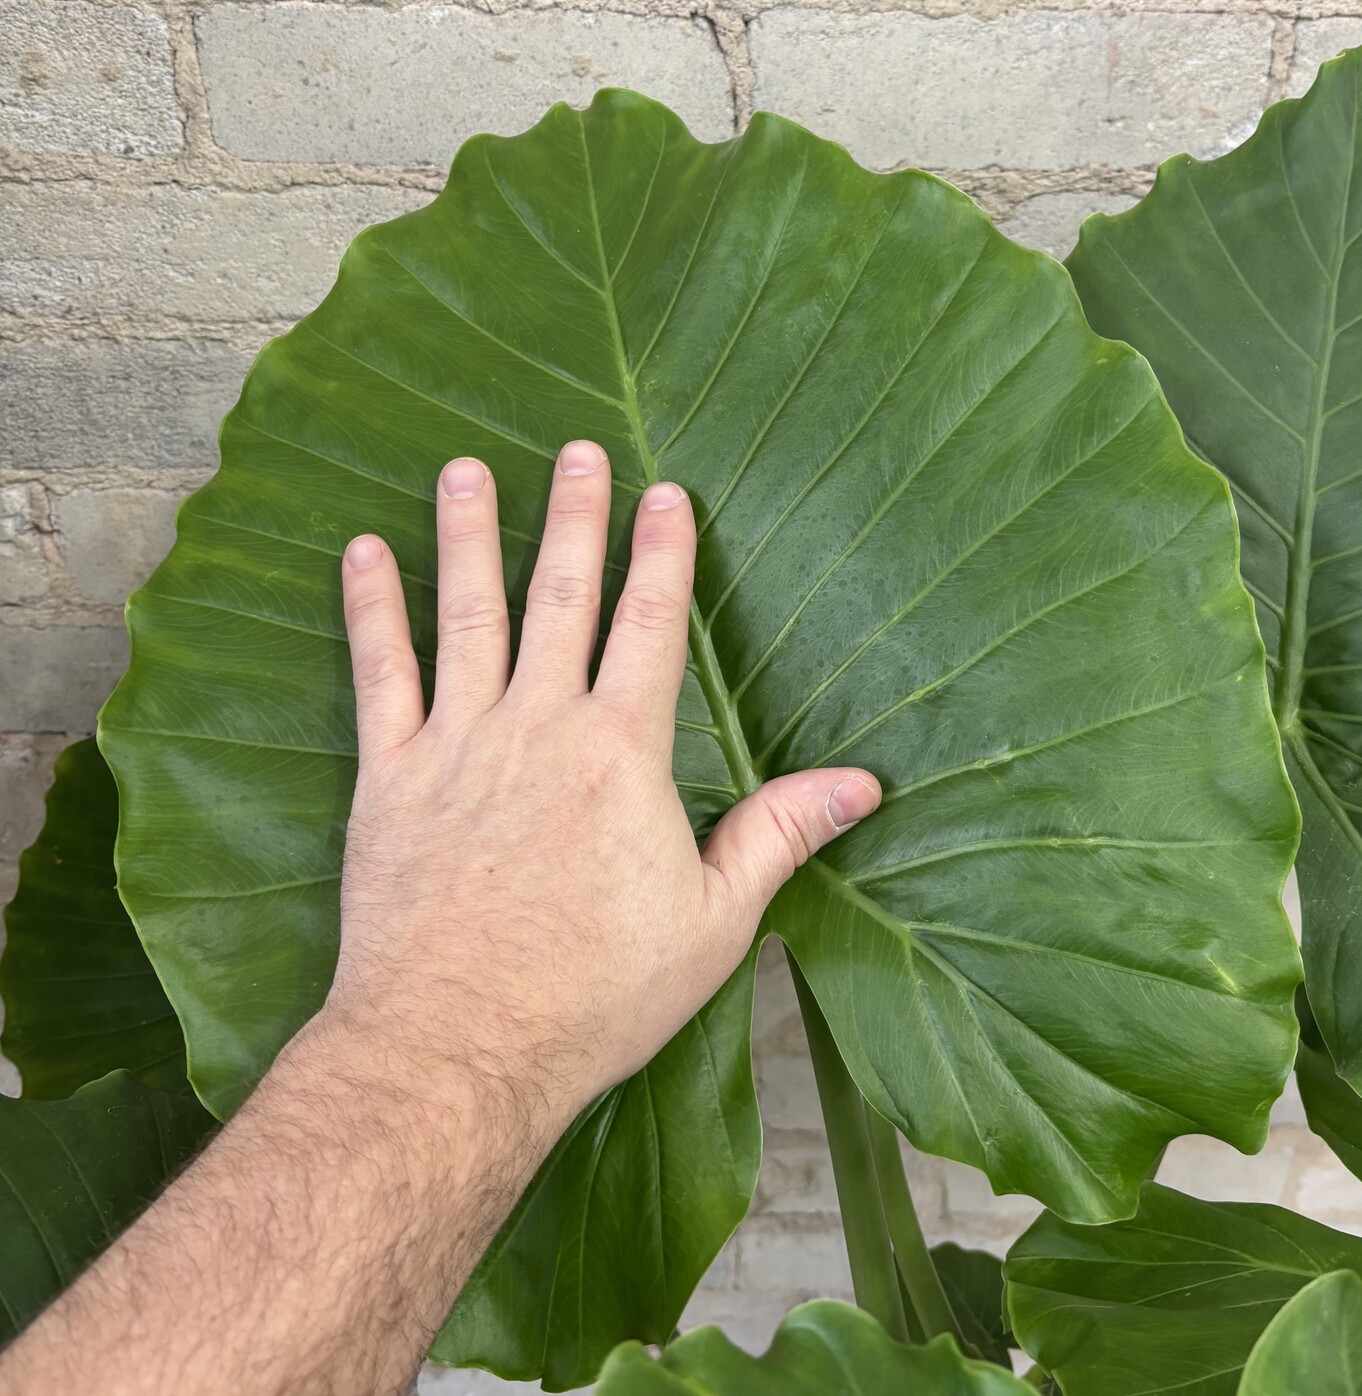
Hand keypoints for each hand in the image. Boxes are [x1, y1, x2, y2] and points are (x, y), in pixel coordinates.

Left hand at [323, 442, 881, 1144]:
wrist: (458, 1050)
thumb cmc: (595, 994)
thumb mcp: (715, 921)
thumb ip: (780, 835)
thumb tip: (864, 785)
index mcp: (622, 752)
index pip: (651, 626)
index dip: (662, 554)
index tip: (667, 493)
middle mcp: (540, 726)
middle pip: (562, 598)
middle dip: (576, 517)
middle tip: (578, 449)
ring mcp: (459, 744)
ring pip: (468, 615)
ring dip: (470, 535)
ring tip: (467, 467)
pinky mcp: (390, 777)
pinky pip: (379, 674)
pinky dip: (369, 609)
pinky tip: (361, 554)